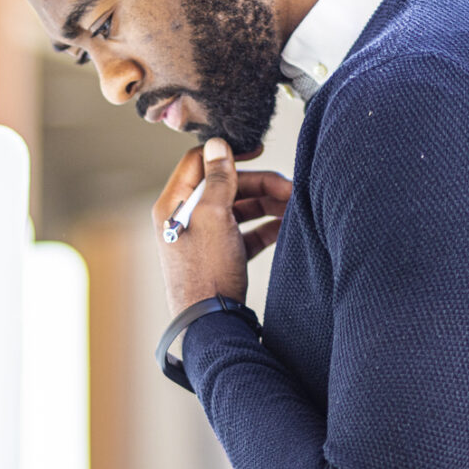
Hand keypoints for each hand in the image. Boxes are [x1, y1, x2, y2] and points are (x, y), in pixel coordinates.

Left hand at [153, 139, 287, 316]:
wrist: (210, 325)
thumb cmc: (206, 271)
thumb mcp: (214, 217)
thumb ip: (218, 179)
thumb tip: (217, 144)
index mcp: (173, 205)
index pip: (199, 162)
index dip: (228, 153)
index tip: (258, 151)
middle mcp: (185, 219)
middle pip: (224, 186)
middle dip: (259, 185)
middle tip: (289, 188)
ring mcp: (203, 239)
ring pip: (237, 209)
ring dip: (266, 204)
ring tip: (294, 206)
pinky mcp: (220, 257)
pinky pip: (244, 233)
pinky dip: (264, 228)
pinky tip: (286, 227)